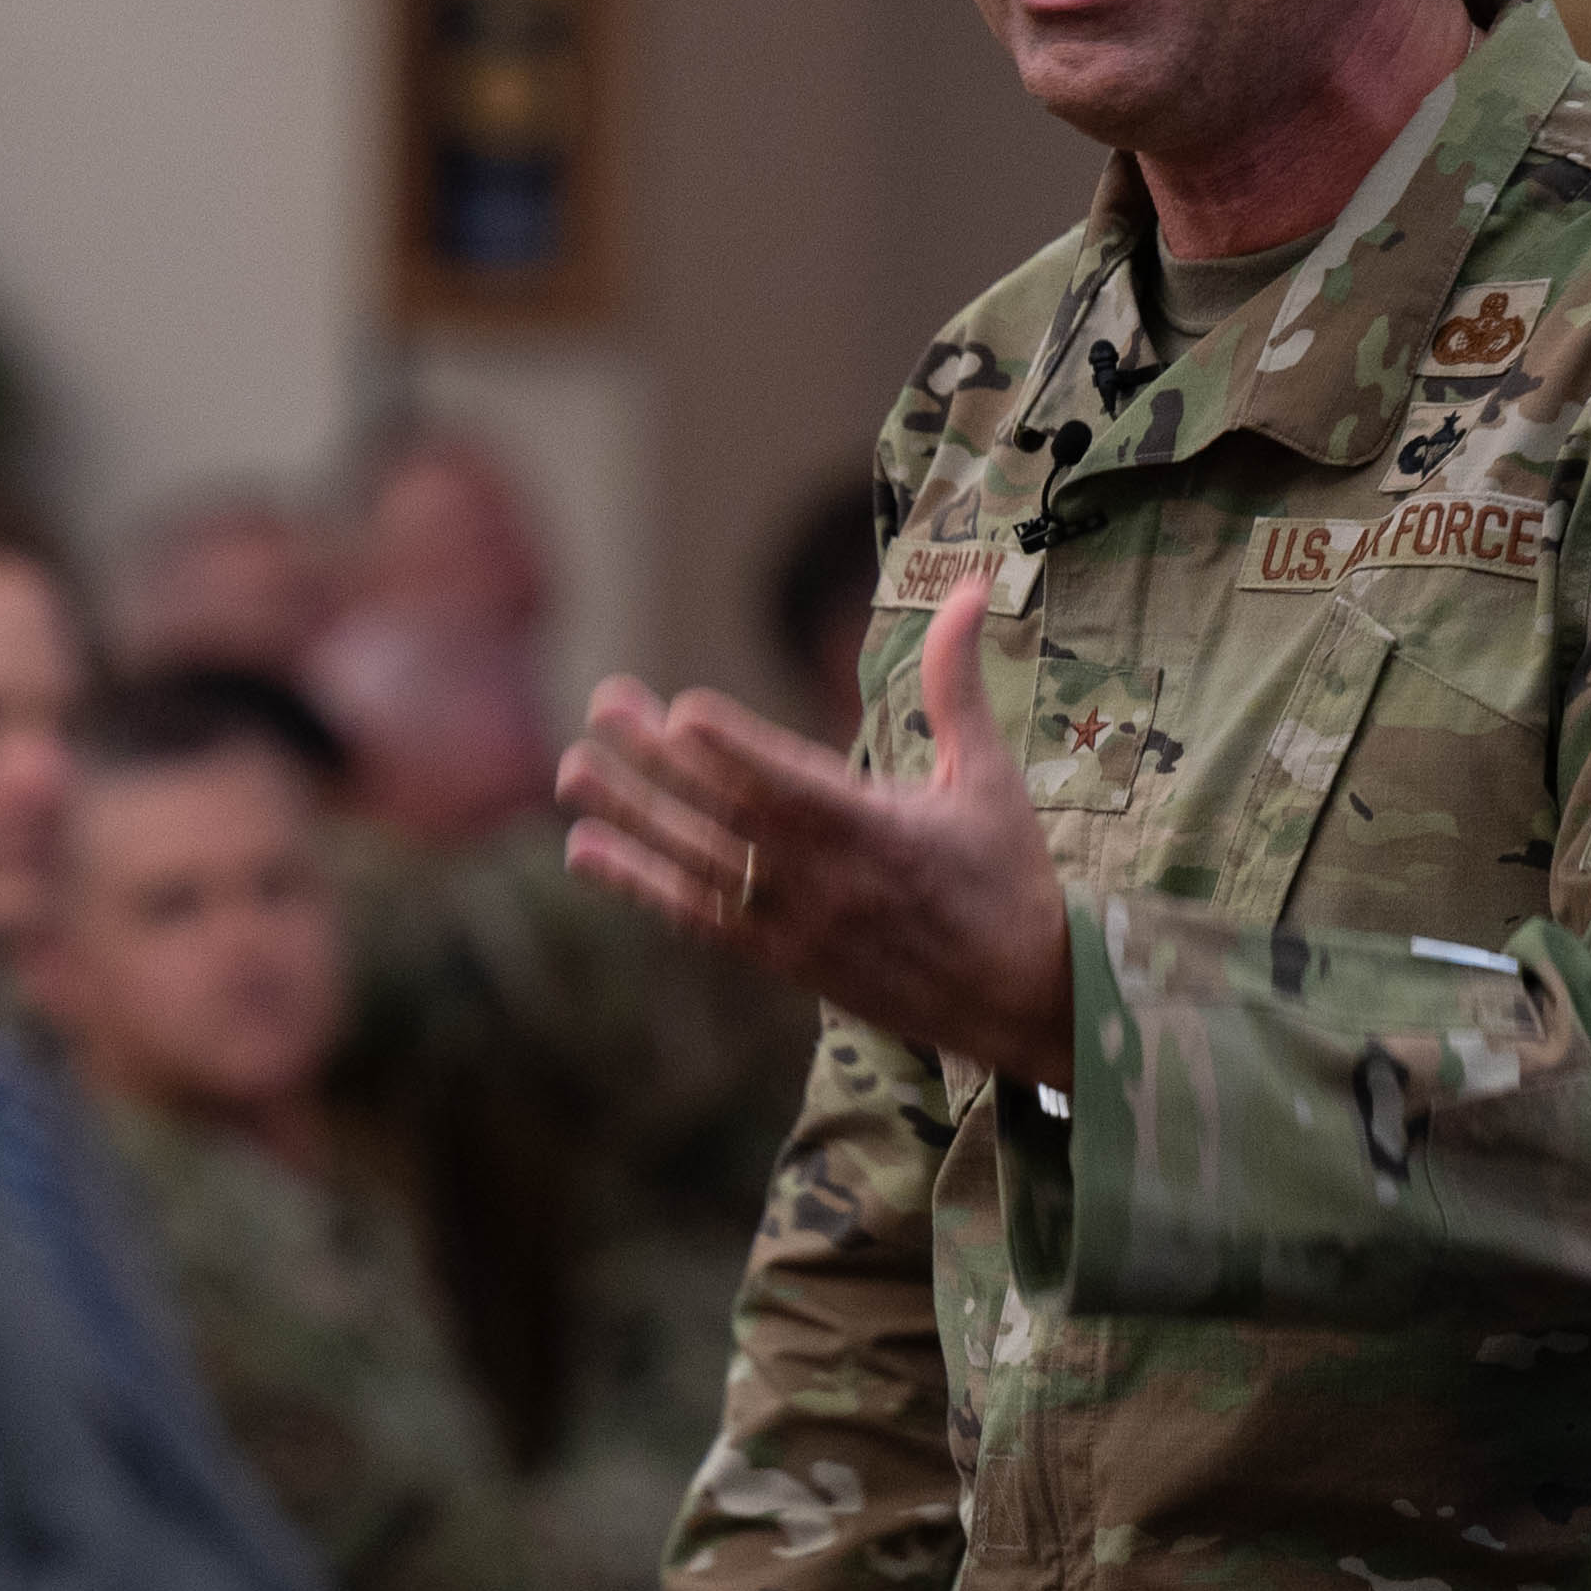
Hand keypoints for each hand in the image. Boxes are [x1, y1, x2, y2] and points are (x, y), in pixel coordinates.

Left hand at [558, 578, 1071, 1092]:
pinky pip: (699, 919)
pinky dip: (641, 887)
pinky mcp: (780, 959)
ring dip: (632, 820)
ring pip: (700, 867)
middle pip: (729, 817)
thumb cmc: (1007, 877)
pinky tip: (587, 852)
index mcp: (881, 832)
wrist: (1019, 1002)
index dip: (737, 753)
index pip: (796, 788)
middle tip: (601, 705)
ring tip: (572, 773)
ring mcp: (797, 925)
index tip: (681, 712)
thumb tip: (974, 589)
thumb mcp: (989, 778)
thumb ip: (957, 686)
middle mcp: (829, 881)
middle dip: (659, 764)